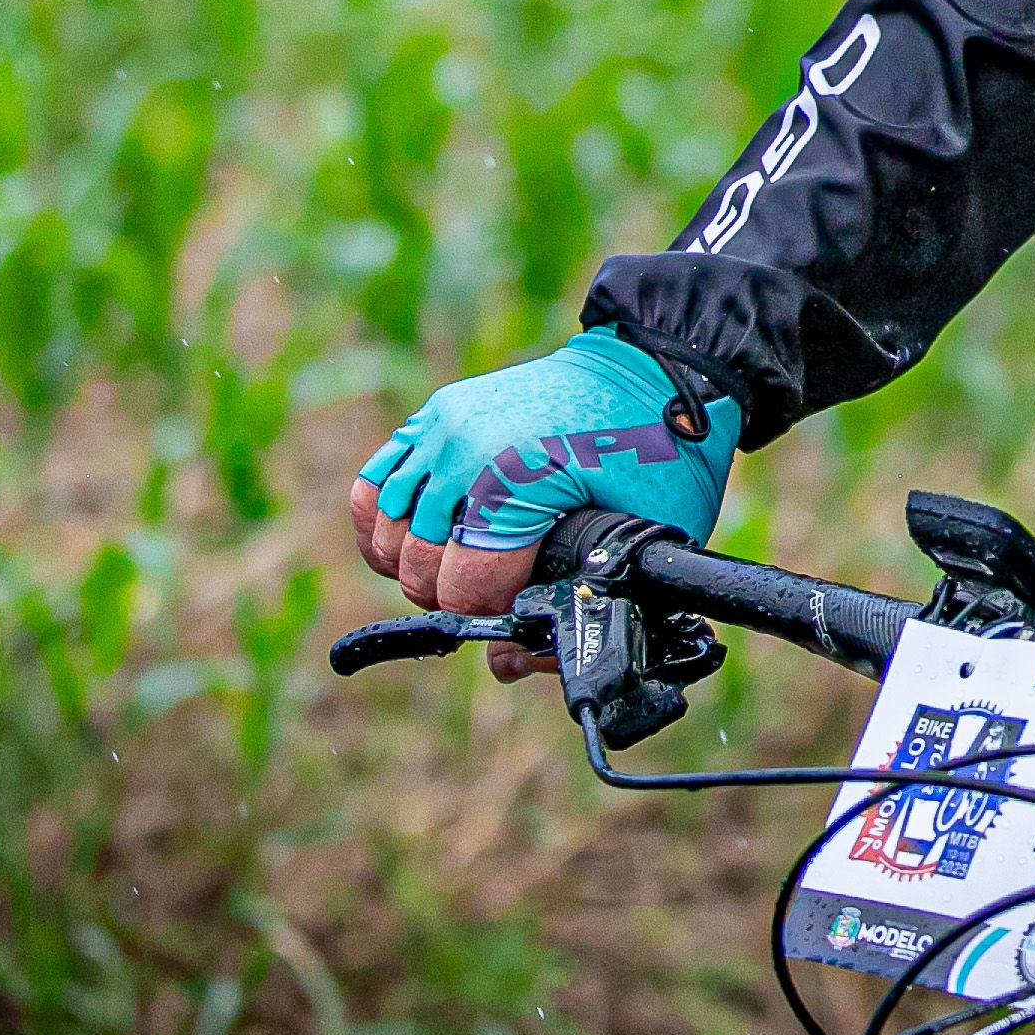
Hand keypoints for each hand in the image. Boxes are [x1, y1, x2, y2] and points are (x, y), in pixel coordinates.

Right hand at [348, 329, 738, 683]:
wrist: (652, 369)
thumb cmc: (659, 455)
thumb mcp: (641, 538)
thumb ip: (574, 604)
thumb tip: (507, 665)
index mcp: (515, 481)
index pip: (464, 589)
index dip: (494, 613)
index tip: (524, 604)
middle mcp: (465, 451)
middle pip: (418, 569)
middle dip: (456, 595)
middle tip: (499, 589)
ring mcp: (443, 428)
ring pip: (387, 534)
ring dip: (417, 565)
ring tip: (465, 567)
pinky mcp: (435, 415)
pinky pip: (375, 487)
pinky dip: (387, 526)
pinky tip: (423, 543)